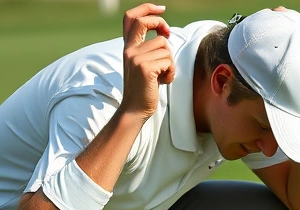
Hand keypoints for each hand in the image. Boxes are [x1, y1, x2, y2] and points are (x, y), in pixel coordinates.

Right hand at [120, 4, 174, 118]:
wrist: (135, 109)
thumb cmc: (144, 88)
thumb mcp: (144, 64)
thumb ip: (149, 49)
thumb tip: (165, 34)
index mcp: (128, 47)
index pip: (131, 18)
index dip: (146, 8)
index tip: (161, 9)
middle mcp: (129, 50)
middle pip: (148, 23)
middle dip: (161, 24)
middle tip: (168, 34)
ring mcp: (136, 58)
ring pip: (165, 47)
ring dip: (170, 62)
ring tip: (163, 75)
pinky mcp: (145, 68)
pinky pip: (168, 61)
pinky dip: (171, 72)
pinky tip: (163, 82)